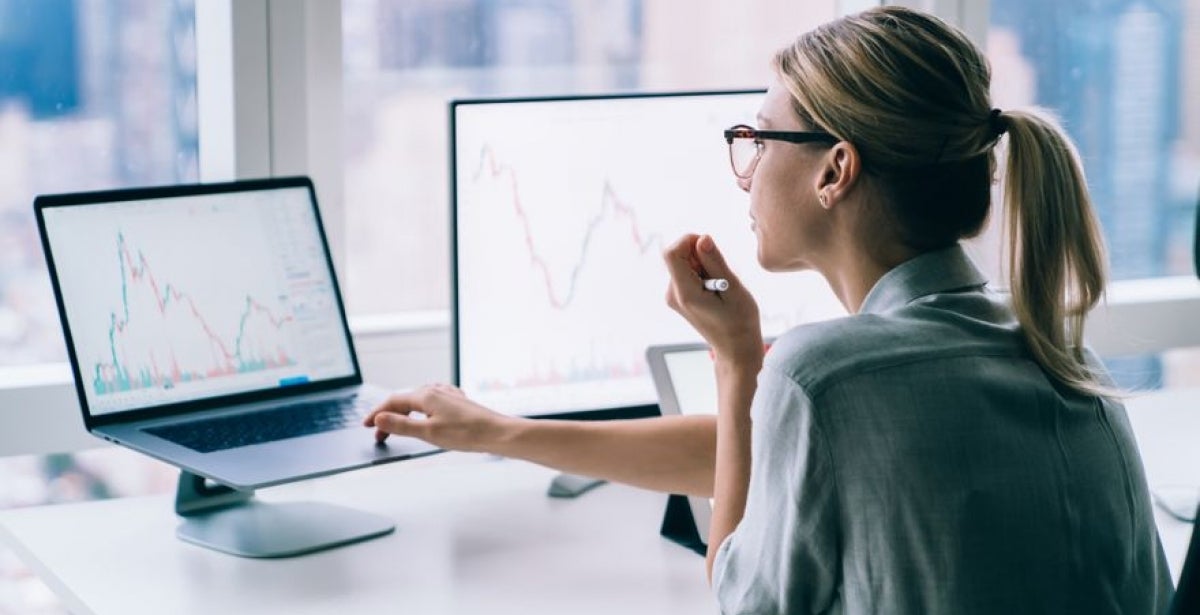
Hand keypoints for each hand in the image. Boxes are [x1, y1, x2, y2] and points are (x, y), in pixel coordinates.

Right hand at [364, 383, 511, 452]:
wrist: (497, 433)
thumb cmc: (467, 433)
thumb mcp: (429, 432)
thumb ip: (402, 425)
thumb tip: (379, 418)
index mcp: (426, 395)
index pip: (393, 402)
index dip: (377, 413)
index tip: (365, 425)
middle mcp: (436, 391)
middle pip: (404, 400)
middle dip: (389, 417)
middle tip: (380, 435)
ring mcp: (448, 395)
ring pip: (418, 400)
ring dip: (404, 414)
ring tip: (398, 427)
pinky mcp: (458, 403)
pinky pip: (432, 401)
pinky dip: (420, 409)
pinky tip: (425, 414)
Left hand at [663, 234, 763, 367]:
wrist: (735, 348)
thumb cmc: (740, 321)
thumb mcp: (733, 288)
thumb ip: (715, 262)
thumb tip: (702, 238)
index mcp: (685, 294)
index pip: (672, 253)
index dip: (689, 241)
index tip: (710, 246)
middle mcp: (673, 295)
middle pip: (677, 256)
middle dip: (699, 254)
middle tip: (720, 273)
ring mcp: (673, 297)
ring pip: (683, 263)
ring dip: (702, 265)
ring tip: (719, 284)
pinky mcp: (678, 297)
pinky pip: (686, 273)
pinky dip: (700, 273)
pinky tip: (714, 289)